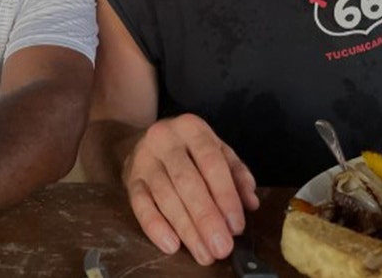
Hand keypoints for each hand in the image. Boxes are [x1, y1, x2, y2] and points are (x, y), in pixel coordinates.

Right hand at [122, 113, 258, 264]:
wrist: (145, 140)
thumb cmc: (190, 151)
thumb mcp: (218, 152)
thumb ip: (237, 175)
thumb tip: (251, 203)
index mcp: (191, 129)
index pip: (211, 163)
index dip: (225, 196)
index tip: (236, 226)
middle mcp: (164, 139)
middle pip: (187, 182)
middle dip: (206, 218)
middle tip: (221, 248)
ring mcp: (143, 159)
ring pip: (165, 196)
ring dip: (185, 228)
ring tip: (203, 253)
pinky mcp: (130, 179)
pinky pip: (139, 204)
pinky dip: (154, 226)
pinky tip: (171, 245)